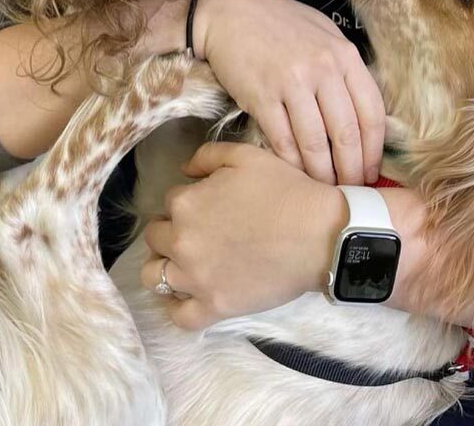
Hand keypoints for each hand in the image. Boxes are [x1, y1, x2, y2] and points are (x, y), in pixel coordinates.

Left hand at [140, 142, 346, 329]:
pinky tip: (188, 295)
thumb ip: (207, 156)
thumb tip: (183, 170)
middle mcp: (182, 241)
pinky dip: (177, 307)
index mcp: (186, 203)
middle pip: (155, 237)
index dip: (190, 200)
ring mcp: (196, 278)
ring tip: (185, 262)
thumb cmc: (285, 191)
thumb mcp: (245, 156)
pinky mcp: (215, 307)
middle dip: (171, 230)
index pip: (170, 201)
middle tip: (198, 232)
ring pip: (154, 277)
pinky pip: (178, 317)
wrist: (319, 235)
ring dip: (164, 266)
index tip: (210, 205)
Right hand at [190, 0, 385, 185]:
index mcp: (344, 55)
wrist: (228, 12)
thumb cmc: (278, 23)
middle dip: (352, 170)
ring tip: (324, 189)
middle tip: (350, 190)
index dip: (374, 150)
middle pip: (347, 134)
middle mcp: (322, 69)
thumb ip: (344, 69)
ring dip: (322, 174)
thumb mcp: (322, 34)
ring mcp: (291, 83)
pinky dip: (291, 163)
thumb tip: (362, 113)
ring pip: (315, 143)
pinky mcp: (261, 96)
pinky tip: (295, 175)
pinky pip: (282, 141)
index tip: (372, 171)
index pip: (372, 112)